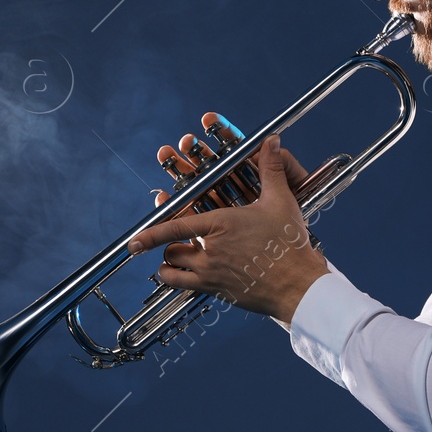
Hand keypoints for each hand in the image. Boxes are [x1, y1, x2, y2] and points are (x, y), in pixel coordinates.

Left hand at [129, 132, 328, 322]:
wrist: (298, 284)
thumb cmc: (289, 244)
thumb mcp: (280, 202)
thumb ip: (271, 169)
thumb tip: (271, 141)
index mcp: (221, 224)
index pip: (176, 226)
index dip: (150, 234)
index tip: (132, 242)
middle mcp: (211, 250)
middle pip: (172, 247)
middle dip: (169, 244)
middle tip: (175, 240)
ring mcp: (211, 273)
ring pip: (173, 268)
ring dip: (169, 261)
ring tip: (175, 257)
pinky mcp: (215, 290)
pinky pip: (181, 287)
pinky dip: (173, 280)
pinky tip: (178, 277)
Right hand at [149, 112, 310, 211]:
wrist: (289, 256)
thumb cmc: (293, 222)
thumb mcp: (287, 193)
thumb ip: (281, 166)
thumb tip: (272, 141)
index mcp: (252, 174)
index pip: (235, 147)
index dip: (221, 131)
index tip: (208, 119)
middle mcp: (235, 187)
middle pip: (211, 163)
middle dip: (195, 150)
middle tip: (183, 141)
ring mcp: (223, 206)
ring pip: (199, 184)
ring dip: (182, 170)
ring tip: (167, 156)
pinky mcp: (214, 226)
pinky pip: (194, 212)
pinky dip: (179, 204)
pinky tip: (166, 195)